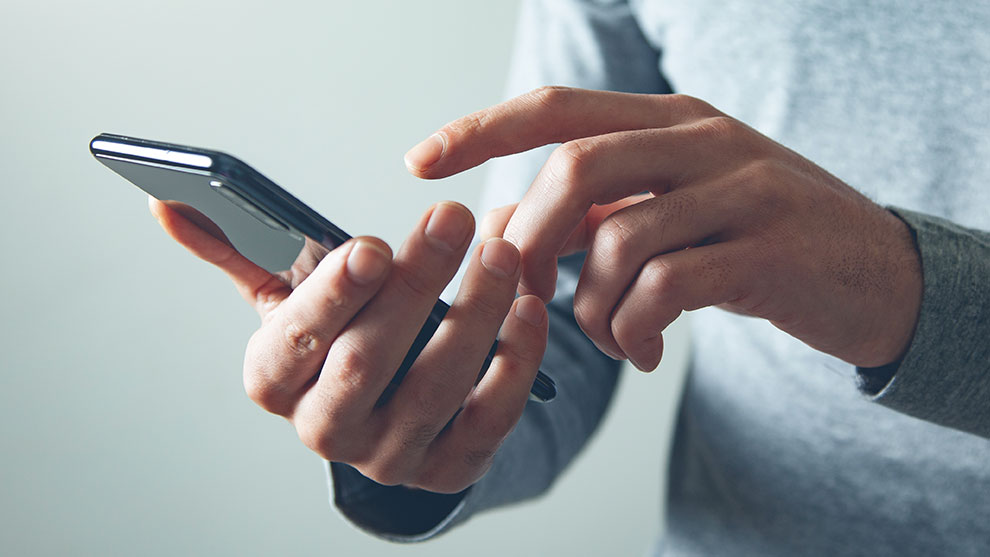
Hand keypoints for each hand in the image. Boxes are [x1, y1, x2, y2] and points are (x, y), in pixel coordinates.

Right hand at [150, 198, 547, 492]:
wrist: (391, 409)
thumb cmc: (339, 336)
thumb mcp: (289, 298)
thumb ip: (239, 251)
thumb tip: (167, 203)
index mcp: (277, 382)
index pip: (291, 346)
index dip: (329, 297)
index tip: (371, 246)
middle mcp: (327, 428)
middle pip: (365, 362)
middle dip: (411, 288)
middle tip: (451, 218)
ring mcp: (392, 455)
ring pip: (434, 387)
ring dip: (473, 314)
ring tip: (499, 251)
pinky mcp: (451, 466)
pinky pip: (488, 418)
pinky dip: (515, 364)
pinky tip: (530, 309)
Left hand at [404, 87, 921, 369]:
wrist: (874, 272)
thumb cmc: (755, 239)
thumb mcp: (676, 206)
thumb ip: (601, 209)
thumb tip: (508, 230)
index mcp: (670, 120)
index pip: (557, 108)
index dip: (481, 130)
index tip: (421, 163)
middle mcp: (702, 140)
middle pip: (577, 168)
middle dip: (532, 241)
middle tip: (529, 296)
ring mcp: (741, 190)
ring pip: (619, 238)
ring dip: (590, 306)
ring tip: (610, 337)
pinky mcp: (765, 253)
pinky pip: (665, 288)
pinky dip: (634, 330)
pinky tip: (645, 352)